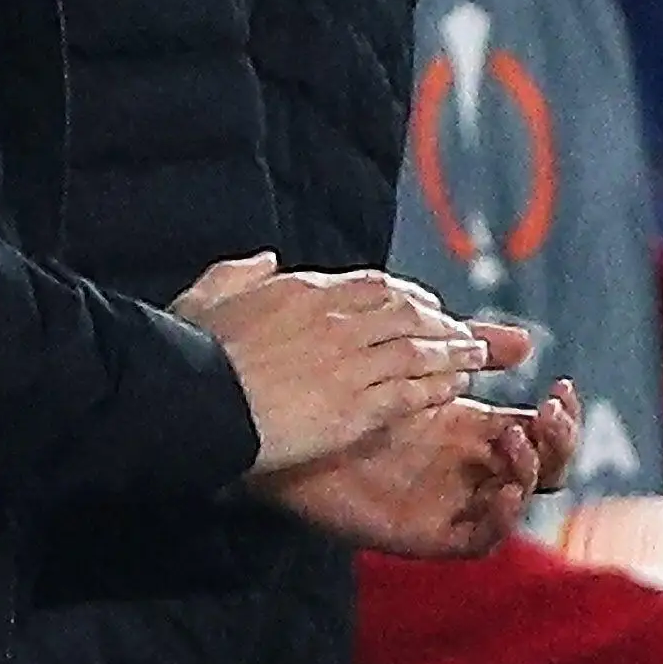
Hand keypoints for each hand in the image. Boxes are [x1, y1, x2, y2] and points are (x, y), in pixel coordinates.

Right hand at [174, 253, 491, 475]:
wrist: (191, 401)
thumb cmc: (184, 354)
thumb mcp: (204, 298)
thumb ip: (238, 274)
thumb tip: (265, 258)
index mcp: (302, 292)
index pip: (372, 286)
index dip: (405, 296)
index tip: (422, 305)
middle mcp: (335, 319)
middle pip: (405, 312)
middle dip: (439, 321)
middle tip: (462, 331)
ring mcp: (349, 361)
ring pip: (418, 348)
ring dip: (453, 351)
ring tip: (478, 357)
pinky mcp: (356, 404)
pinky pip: (412, 390)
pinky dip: (438, 386)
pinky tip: (456, 389)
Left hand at [257, 379, 572, 557]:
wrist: (282, 428)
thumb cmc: (340, 395)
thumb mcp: (415, 365)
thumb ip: (466, 351)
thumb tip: (526, 341)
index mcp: (471, 430)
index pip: (540, 432)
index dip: (560, 417)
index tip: (560, 387)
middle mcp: (467, 469)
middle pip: (542, 469)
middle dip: (559, 443)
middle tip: (547, 414)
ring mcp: (447, 502)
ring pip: (516, 504)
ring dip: (531, 473)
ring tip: (514, 439)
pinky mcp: (422, 533)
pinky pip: (476, 541)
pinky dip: (500, 521)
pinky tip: (504, 491)